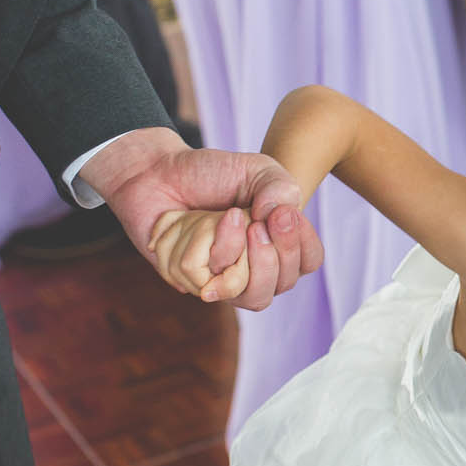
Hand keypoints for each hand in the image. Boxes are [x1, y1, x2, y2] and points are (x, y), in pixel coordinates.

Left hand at [84, 128, 321, 310]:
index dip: (301, 245)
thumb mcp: (257, 169)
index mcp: (277, 242)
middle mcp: (255, 267)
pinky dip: (200, 245)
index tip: (284, 215)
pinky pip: (207, 282)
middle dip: (273, 251)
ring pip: (251, 295)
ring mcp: (224, 279)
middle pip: (283, 284)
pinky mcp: (193, 282)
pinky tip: (191, 224)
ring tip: (227, 218)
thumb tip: (278, 218)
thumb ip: (281, 188)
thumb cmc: (210, 173)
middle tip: (254, 219)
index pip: (308, 262)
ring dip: (237, 251)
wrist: (158, 172)